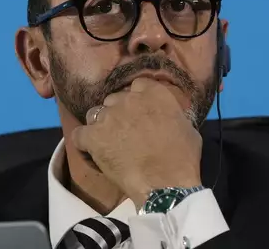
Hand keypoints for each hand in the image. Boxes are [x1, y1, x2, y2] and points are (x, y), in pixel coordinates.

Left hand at [71, 77, 202, 207]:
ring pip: (96, 114)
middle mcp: (128, 99)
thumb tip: (169, 116)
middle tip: (125, 131)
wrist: (165, 183)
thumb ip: (173, 114)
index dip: (137, 99)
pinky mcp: (93, 136)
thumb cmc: (183, 158)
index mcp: (154, 93)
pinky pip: (79, 134)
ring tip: (108, 142)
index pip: (138, 85)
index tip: (140, 113)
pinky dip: (83, 142)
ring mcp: (108, 116)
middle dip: (118, 112)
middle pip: (114, 99)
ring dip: (101, 125)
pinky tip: (91, 150)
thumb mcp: (188, 128)